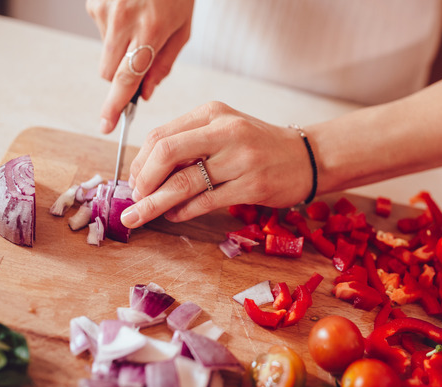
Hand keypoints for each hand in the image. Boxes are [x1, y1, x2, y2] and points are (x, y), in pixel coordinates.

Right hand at [86, 0, 193, 133]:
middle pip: (108, 73)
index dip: (114, 105)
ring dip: (120, 50)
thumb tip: (144, 94)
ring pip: (105, 53)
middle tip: (139, 63)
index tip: (105, 125)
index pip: (126, 79)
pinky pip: (102, 32)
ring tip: (139, 24)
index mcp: (150, 31)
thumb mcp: (183, 29)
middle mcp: (122, 21)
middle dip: (121, 77)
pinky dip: (114, 29)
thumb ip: (164, 64)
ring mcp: (104, 11)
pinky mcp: (93, 4)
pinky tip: (129, 10)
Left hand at [120, 102, 314, 227]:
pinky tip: (174, 215)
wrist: (308, 157)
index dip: (140, 162)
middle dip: (142, 182)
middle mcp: (225, 131)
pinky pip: (206, 201)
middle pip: (166, 154)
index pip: (161, 136)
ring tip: (139, 217)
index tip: (134, 181)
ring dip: (155, 203)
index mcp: (212, 114)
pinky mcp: (252, 186)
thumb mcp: (224, 130)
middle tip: (133, 201)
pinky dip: (183, 211)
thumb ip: (190, 143)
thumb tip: (146, 172)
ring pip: (183, 183)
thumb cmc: (259, 146)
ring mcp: (240, 159)